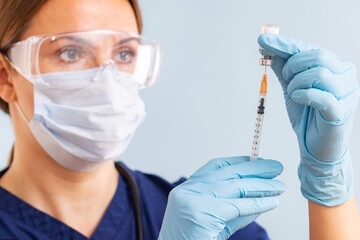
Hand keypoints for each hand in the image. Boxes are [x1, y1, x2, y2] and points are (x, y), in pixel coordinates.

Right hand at [158, 156, 284, 239]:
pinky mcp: (202, 213)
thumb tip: (260, 198)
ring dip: (261, 185)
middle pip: (228, 173)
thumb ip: (234, 209)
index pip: (215, 166)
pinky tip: (272, 202)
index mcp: (187, 189)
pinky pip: (238, 206)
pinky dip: (258, 203)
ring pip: (235, 187)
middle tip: (276, 168)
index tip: (256, 159)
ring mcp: (192, 200)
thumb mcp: (214, 221)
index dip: (238, 161)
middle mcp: (187, 190)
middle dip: (255, 169)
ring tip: (279, 186)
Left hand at [258, 34, 359, 205]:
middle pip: (316, 56)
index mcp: (334, 66)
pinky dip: (303, 95)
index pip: (308, 48)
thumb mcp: (292, 87)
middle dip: (292, 66)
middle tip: (285, 79)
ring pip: (319, 73)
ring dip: (296, 83)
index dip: (284, 44)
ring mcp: (346, 94)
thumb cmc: (308, 115)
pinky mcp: (340, 112)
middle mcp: (344, 76)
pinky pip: (322, 96)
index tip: (262, 40)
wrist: (316, 146)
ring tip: (293, 93)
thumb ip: (282, 69)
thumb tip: (267, 49)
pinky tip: (297, 99)